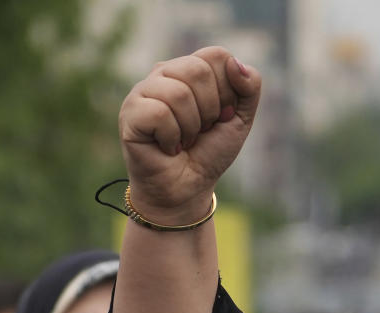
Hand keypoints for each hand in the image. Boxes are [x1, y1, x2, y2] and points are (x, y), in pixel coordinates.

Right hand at [118, 46, 261, 222]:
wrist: (188, 189)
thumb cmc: (209, 152)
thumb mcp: (240, 118)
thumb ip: (249, 86)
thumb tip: (236, 63)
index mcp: (188, 69)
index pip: (216, 56)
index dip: (227, 90)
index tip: (219, 116)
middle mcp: (163, 74)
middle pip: (198, 70)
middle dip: (210, 110)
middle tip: (200, 131)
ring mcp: (142, 91)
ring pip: (178, 93)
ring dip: (191, 127)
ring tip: (183, 140)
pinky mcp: (130, 113)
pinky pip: (158, 113)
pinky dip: (172, 137)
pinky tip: (167, 147)